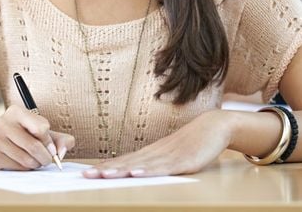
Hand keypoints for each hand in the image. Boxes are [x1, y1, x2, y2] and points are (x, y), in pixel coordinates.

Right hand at [0, 105, 74, 169]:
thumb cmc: (19, 135)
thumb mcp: (39, 131)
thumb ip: (59, 139)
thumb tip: (61, 153)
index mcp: (16, 112)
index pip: (41, 128)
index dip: (49, 142)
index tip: (50, 148)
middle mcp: (3, 123)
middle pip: (34, 146)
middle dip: (45, 157)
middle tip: (47, 160)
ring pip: (27, 159)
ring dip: (36, 164)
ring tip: (34, 161)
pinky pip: (17, 167)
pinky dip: (24, 169)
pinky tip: (21, 162)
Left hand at [83, 109, 232, 177]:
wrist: (215, 126)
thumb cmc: (192, 142)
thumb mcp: (170, 154)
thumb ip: (154, 162)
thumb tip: (136, 170)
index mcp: (151, 152)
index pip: (123, 160)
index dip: (105, 167)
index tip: (87, 173)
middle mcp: (156, 153)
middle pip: (127, 162)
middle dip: (106, 170)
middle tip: (86, 175)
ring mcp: (169, 156)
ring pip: (141, 165)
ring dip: (121, 170)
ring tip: (103, 175)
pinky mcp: (184, 161)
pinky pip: (164, 168)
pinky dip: (149, 171)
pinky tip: (136, 173)